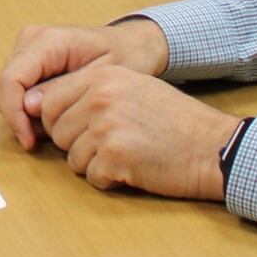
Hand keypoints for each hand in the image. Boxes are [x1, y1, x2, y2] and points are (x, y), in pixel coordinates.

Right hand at [0, 19, 169, 150]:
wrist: (131, 44)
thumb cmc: (124, 57)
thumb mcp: (101, 77)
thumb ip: (64, 90)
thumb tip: (29, 107)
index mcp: (47, 40)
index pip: (11, 78)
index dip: (14, 113)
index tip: (29, 140)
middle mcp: (30, 41)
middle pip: (5, 87)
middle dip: (20, 118)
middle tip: (48, 139)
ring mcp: (27, 50)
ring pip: (7, 92)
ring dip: (25, 116)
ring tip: (57, 128)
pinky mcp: (29, 62)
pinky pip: (18, 92)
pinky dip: (30, 111)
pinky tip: (55, 119)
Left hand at [30, 61, 243, 201]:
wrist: (213, 146)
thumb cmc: (176, 122)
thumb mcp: (134, 88)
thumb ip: (93, 93)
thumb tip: (43, 107)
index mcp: (103, 76)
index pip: (51, 100)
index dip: (61, 122)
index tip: (80, 132)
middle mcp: (101, 96)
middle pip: (57, 131)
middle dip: (76, 145)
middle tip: (109, 147)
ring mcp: (106, 126)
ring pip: (71, 157)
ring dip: (94, 164)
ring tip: (126, 155)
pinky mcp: (114, 156)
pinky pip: (92, 176)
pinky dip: (109, 180)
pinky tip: (134, 168)